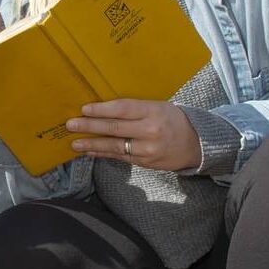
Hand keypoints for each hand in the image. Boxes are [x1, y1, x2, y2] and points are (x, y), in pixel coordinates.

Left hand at [67, 99, 201, 171]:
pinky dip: (103, 154)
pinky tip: (90, 151)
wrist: (197, 144)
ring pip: (114, 146)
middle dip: (90, 126)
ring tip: (75, 143)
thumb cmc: (173, 119)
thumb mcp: (158, 106)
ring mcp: (147, 149)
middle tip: (70, 125)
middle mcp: (150, 131)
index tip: (84, 108)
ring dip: (92, 144)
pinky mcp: (145, 162)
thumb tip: (104, 107)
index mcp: (153, 111)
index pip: (122, 109)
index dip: (101, 109)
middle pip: (114, 128)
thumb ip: (135, 108)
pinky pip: (120, 157)